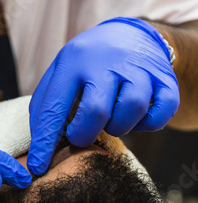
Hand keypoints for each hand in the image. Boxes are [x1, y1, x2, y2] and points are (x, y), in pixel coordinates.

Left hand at [27, 17, 178, 174]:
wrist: (132, 35)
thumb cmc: (89, 65)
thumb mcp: (62, 72)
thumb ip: (47, 105)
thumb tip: (38, 146)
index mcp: (75, 60)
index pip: (55, 106)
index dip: (44, 142)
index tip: (36, 166)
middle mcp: (108, 61)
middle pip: (96, 111)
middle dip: (84, 134)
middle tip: (82, 135)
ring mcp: (140, 69)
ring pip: (131, 109)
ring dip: (118, 127)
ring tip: (111, 119)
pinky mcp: (166, 81)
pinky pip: (160, 114)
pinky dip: (148, 125)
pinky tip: (136, 118)